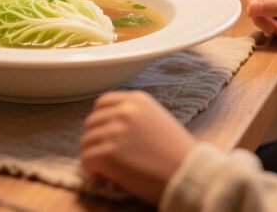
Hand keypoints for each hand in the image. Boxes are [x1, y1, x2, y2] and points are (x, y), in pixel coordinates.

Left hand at [80, 91, 196, 204]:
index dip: (101, 121)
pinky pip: (86, 160)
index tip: (106, 136)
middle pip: (91, 123)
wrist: (190, 175)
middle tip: (108, 158)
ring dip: (94, 157)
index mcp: (137, 100)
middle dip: (96, 141)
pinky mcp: (108, 154)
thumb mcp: (157, 120)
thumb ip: (133, 118)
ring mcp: (115, 131)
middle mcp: (124, 111)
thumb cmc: (178, 154)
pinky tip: (108, 178)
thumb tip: (106, 129)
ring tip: (110, 169)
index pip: (102, 103)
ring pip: (85, 142)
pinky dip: (93, 171)